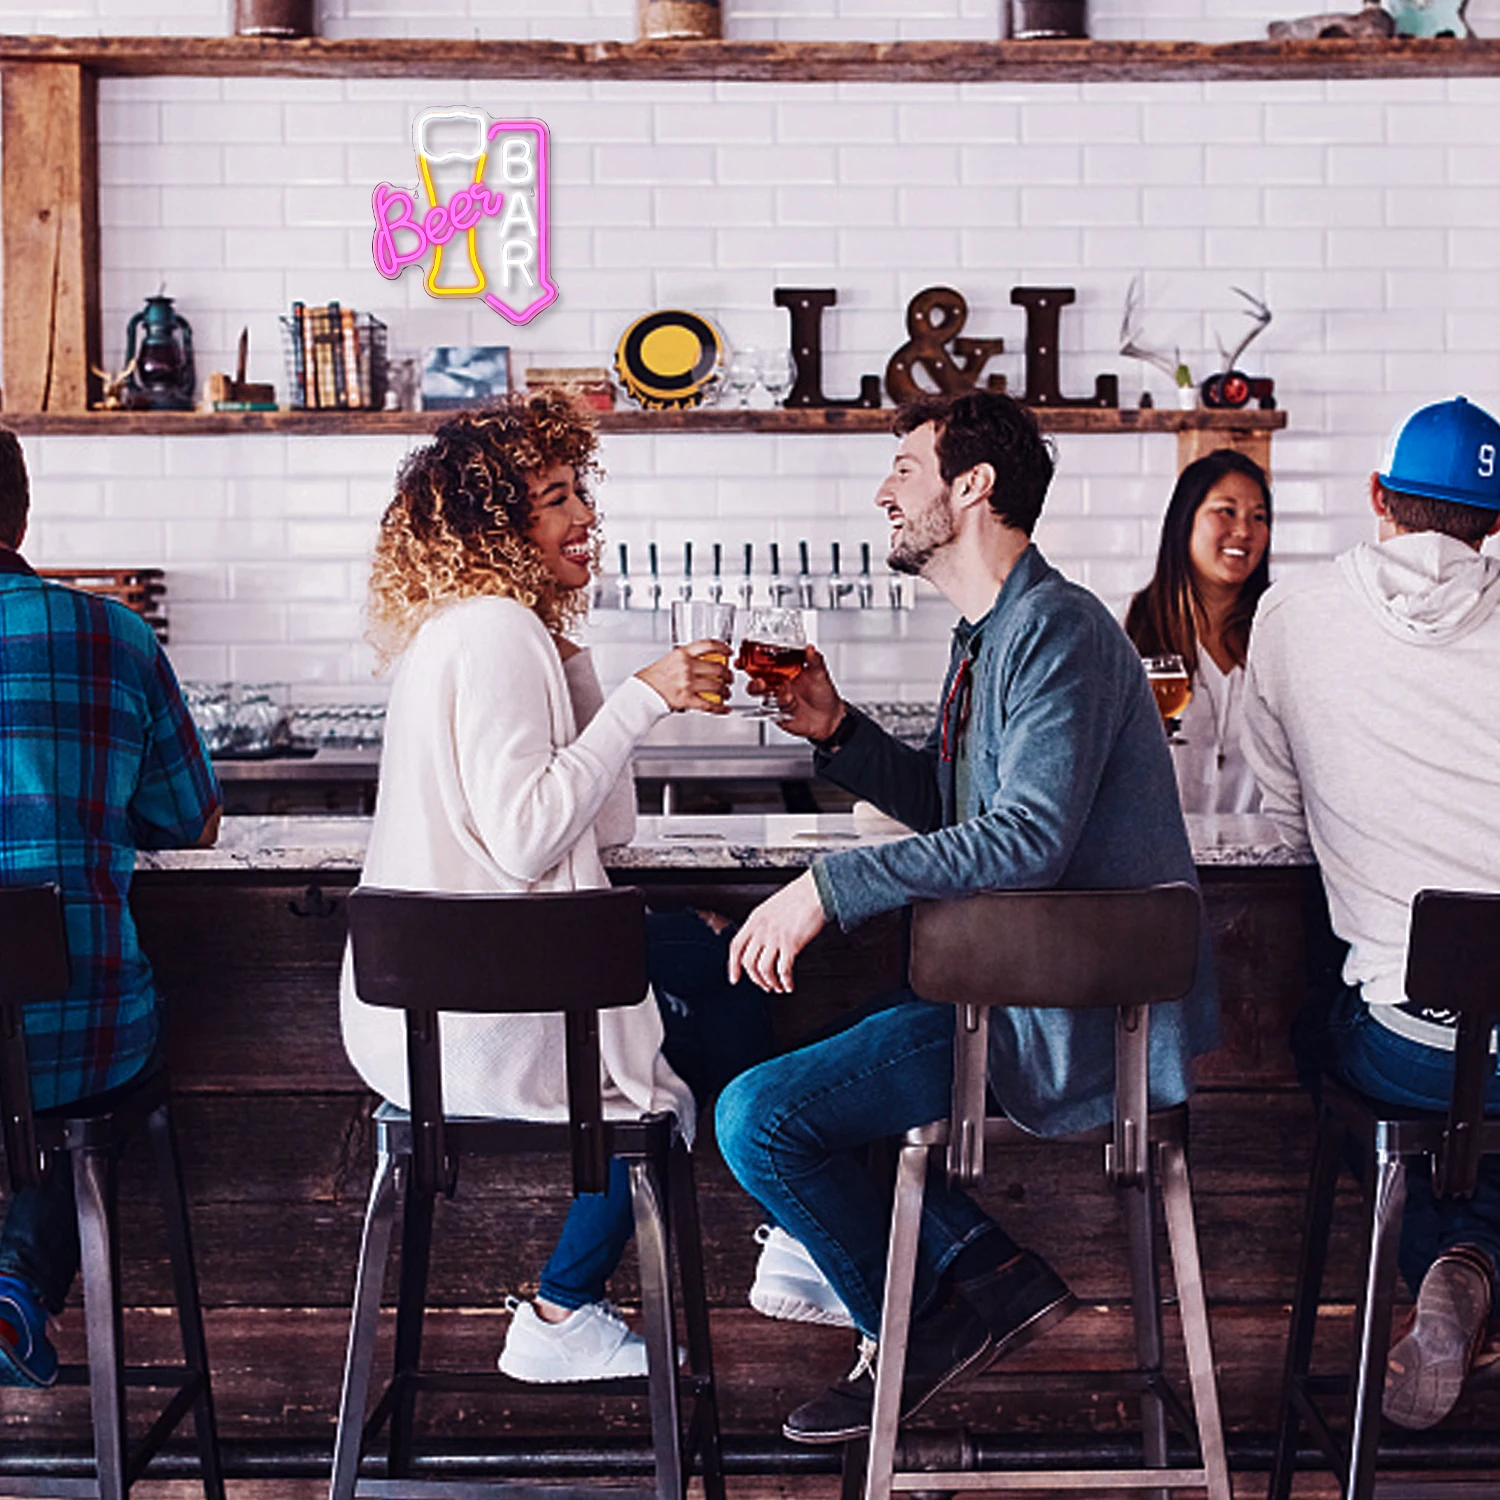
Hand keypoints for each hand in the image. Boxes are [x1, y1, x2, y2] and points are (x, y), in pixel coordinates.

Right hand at [636, 640, 731, 713]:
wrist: (642, 692)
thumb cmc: (653, 677)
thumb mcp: (670, 659)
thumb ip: (687, 658)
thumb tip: (704, 660)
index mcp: (682, 654)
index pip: (708, 645)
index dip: (723, 647)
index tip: (728, 652)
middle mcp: (686, 667)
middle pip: (717, 668)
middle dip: (728, 674)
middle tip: (729, 677)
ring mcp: (687, 683)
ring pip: (717, 686)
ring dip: (725, 691)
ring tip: (726, 693)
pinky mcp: (687, 699)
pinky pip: (709, 704)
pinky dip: (720, 708)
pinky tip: (724, 708)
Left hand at [728, 871, 827, 993]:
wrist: (815, 890)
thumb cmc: (799, 896)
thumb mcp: (772, 908)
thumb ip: (764, 925)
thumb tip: (763, 944)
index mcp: (755, 920)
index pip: (736, 947)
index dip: (733, 966)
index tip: (734, 978)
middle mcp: (762, 929)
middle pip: (748, 962)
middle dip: (755, 979)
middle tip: (764, 985)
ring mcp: (775, 937)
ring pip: (763, 969)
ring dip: (770, 982)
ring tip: (778, 986)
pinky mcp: (791, 943)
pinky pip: (783, 969)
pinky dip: (785, 981)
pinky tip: (789, 984)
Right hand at [748, 645, 844, 740]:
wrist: (829, 719)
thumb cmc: (824, 694)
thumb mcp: (821, 674)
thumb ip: (815, 661)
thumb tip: (810, 648)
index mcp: (784, 670)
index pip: (764, 662)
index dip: (752, 658)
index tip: (745, 654)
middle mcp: (777, 683)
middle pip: (755, 679)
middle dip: (753, 680)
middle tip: (759, 681)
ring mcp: (776, 698)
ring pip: (759, 694)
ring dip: (764, 693)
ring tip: (778, 692)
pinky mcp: (777, 712)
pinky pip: (772, 708)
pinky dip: (782, 705)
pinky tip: (793, 704)